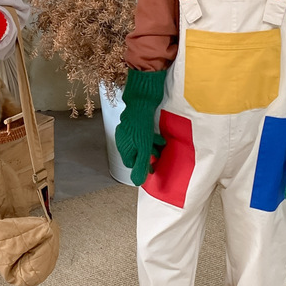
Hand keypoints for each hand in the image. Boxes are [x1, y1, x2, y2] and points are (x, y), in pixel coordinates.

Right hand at [114, 69, 167, 185]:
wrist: (141, 102)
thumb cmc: (141, 126)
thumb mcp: (144, 148)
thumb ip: (141, 166)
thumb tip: (137, 183)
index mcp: (123, 146)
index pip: (131, 163)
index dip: (142, 167)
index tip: (153, 168)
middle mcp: (123, 138)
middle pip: (136, 152)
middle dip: (148, 155)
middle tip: (159, 155)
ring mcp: (127, 129)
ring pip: (140, 143)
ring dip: (151, 146)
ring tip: (162, 145)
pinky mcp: (134, 122)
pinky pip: (142, 134)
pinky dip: (151, 137)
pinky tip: (159, 136)